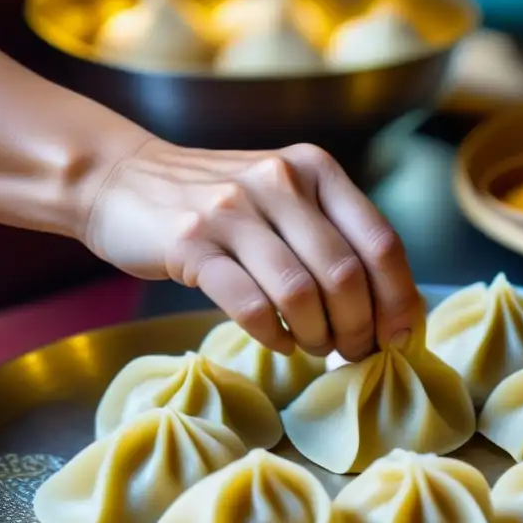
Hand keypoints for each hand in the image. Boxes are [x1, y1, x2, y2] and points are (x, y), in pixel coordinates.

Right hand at [84, 139, 422, 360]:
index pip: (382, 243)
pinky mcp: (191, 244)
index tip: (399, 337)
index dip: (399, 300)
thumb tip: (391, 311)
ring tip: (313, 347)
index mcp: (316, 170)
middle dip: (358, 329)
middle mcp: (280, 182)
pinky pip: (251, 306)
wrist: (124, 180)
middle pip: (345, 276)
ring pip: (301, 295)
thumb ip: (333, 236)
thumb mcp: (285, 196)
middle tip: (352, 351)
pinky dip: (273, 336)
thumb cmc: (220, 203)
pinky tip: (277, 342)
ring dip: (317, 337)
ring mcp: (233, 211)